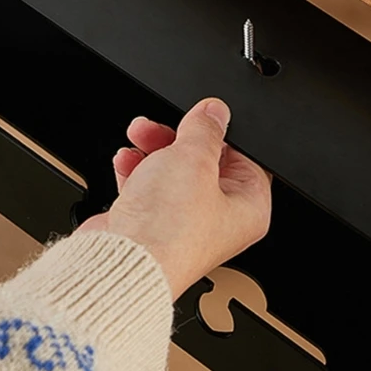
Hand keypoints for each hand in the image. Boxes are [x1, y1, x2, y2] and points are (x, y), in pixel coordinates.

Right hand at [78, 98, 270, 297]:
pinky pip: (147, 187)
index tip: (201, 117)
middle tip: (160, 127)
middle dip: (176, 138)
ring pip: (171, 172)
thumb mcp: (193, 159)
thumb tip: (214, 112)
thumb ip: (205, 128)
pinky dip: (136, 170)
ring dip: (151, 150)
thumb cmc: (168, 231)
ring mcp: (182, 223)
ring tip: (138, 137)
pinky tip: (127, 161)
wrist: (122, 258)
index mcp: (248, 209)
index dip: (220, 134)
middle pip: (203, 162)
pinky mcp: (151, 225)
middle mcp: (218, 220)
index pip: (244, 158)